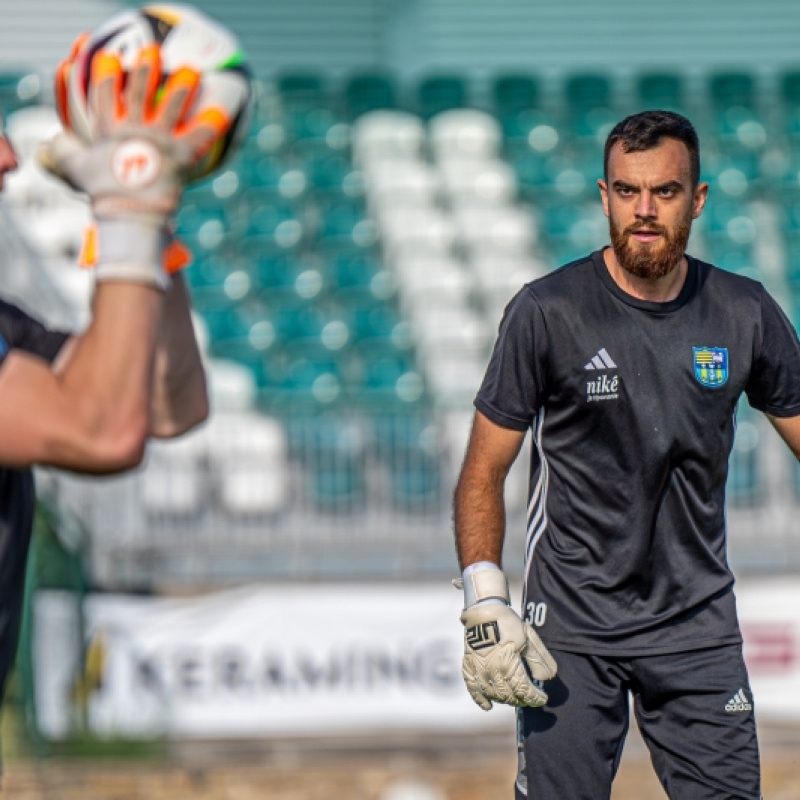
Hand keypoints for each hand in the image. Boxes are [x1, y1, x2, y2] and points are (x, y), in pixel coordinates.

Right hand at [39, 44, 227, 286]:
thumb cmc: (103, 196)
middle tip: (152, 52)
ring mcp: (158, 142)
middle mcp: (134, 131)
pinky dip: (211, 124)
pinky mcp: (179, 156)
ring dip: (181, 87)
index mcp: (108, 132)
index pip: (105, 95)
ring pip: (170, 106)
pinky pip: (199, 137)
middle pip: (139, 92)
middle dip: (145, 69)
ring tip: (191, 71)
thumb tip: (51, 143)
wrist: (129, 216)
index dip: (107, 75)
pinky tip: (222, 112)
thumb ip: (64, 153)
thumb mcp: (75, 172)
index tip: (110, 59)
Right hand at [461, 601, 556, 710]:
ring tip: (513, 699)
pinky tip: (488, 706)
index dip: (535, 698)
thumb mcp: (529, 638)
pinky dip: (480, 699)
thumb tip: (548, 678)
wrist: (483, 610)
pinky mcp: (468, 665)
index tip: (543, 699)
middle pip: (509, 696)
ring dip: (505, 700)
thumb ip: (539, 660)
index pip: (524, 691)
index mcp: (508, 665)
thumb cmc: (508, 622)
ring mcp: (478, 670)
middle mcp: (492, 672)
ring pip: (492, 695)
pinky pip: (472, 688)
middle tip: (529, 698)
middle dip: (521, 700)